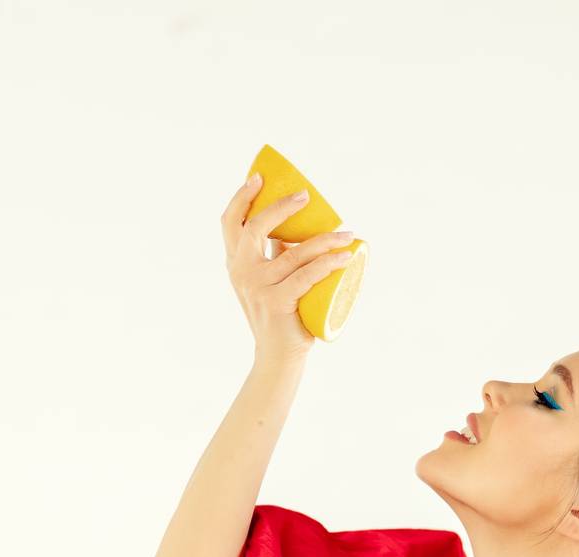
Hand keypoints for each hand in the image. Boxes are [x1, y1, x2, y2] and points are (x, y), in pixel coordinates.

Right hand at [220, 176, 355, 362]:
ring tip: (347, 235)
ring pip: (293, 253)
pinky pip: (306, 275)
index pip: (230, 223)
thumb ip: (274, 256)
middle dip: (280, 206)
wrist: (278, 357)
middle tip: (305, 196)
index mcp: (235, 264)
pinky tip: (345, 257)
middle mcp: (241, 273)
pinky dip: (328, 263)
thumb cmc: (279, 317)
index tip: (258, 177)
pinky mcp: (276, 303)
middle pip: (254, 228)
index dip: (242, 197)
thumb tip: (289, 230)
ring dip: (324, 240)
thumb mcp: (269, 282)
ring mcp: (257, 288)